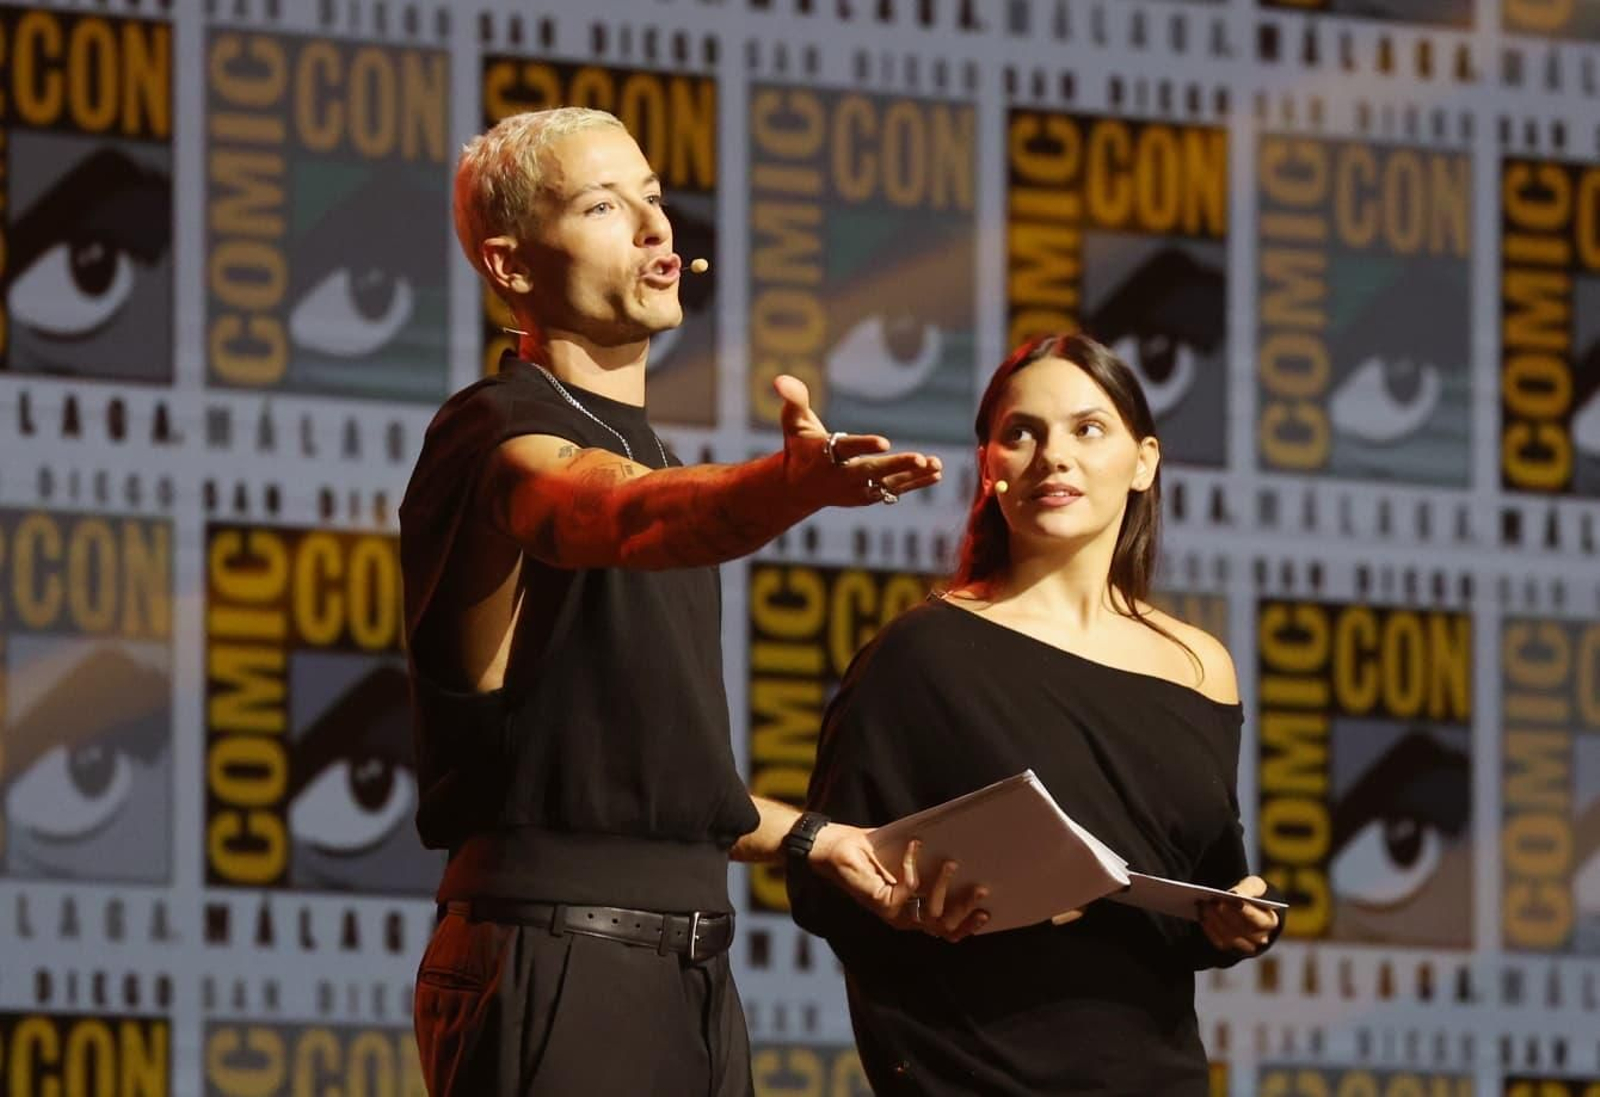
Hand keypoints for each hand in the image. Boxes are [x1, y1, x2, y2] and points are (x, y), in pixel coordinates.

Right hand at [775, 375, 941, 507]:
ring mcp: (855, 490)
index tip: (885, 442)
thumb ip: (794, 399)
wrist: (797, 488)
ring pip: (887, 483)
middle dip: (896, 466)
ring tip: (936, 465)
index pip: (846, 449)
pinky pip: (893, 490)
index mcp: (824, 454)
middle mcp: (841, 476)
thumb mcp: (793, 422)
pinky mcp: (867, 496)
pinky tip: (936, 473)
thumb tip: (780, 378)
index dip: (864, 444)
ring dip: (913, 476)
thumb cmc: (799, 447)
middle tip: (921, 459)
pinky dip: (914, 483)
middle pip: (871, 471)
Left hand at [810, 833, 987, 941]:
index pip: (946, 929)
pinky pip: (909, 889)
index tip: (989, 912)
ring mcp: (892, 912)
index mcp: (911, 911)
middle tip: (981, 888)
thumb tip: (960, 849)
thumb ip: (926, 864)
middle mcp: (903, 917)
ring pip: (930, 912)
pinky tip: (916, 844)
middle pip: (943, 927)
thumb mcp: (902, 859)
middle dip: (966, 909)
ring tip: (952, 862)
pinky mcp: (881, 902)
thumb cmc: (867, 851)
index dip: (968, 926)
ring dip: (945, 887)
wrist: (830, 847)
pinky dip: (915, 865)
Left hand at [1198, 875, 1278, 954]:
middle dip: (1227, 914)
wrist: (1239, 904)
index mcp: (1271, 922)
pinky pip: (1219, 942)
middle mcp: (1261, 938)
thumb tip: (1234, 895)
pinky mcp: (1230, 949)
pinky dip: (1210, 928)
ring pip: (1230, 938)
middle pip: (1243, 930)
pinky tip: (1202, 915)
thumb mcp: (1253, 886)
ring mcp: (1245, 946)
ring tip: (1204, 906)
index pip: (1261, 921)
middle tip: (1214, 901)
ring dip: (1215, 921)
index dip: (1248, 911)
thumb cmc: (1250, 893)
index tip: (1234, 898)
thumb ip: (1247, 889)